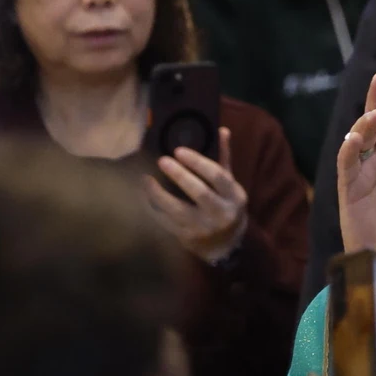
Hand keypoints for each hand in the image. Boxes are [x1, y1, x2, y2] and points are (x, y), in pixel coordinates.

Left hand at [147, 127, 248, 262]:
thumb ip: (224, 159)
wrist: (226, 245)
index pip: (217, 176)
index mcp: (234, 196)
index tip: (178, 150)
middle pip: (199, 192)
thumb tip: (222, 130)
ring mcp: (203, 228)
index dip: (198, 162)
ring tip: (145, 178)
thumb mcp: (230, 184)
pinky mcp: (186, 238)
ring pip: (178, 209)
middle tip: (162, 160)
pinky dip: (151, 209)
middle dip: (179, 175)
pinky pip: (165, 222)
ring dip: (158, 193)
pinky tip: (142, 196)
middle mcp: (221, 213)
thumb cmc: (226, 206)